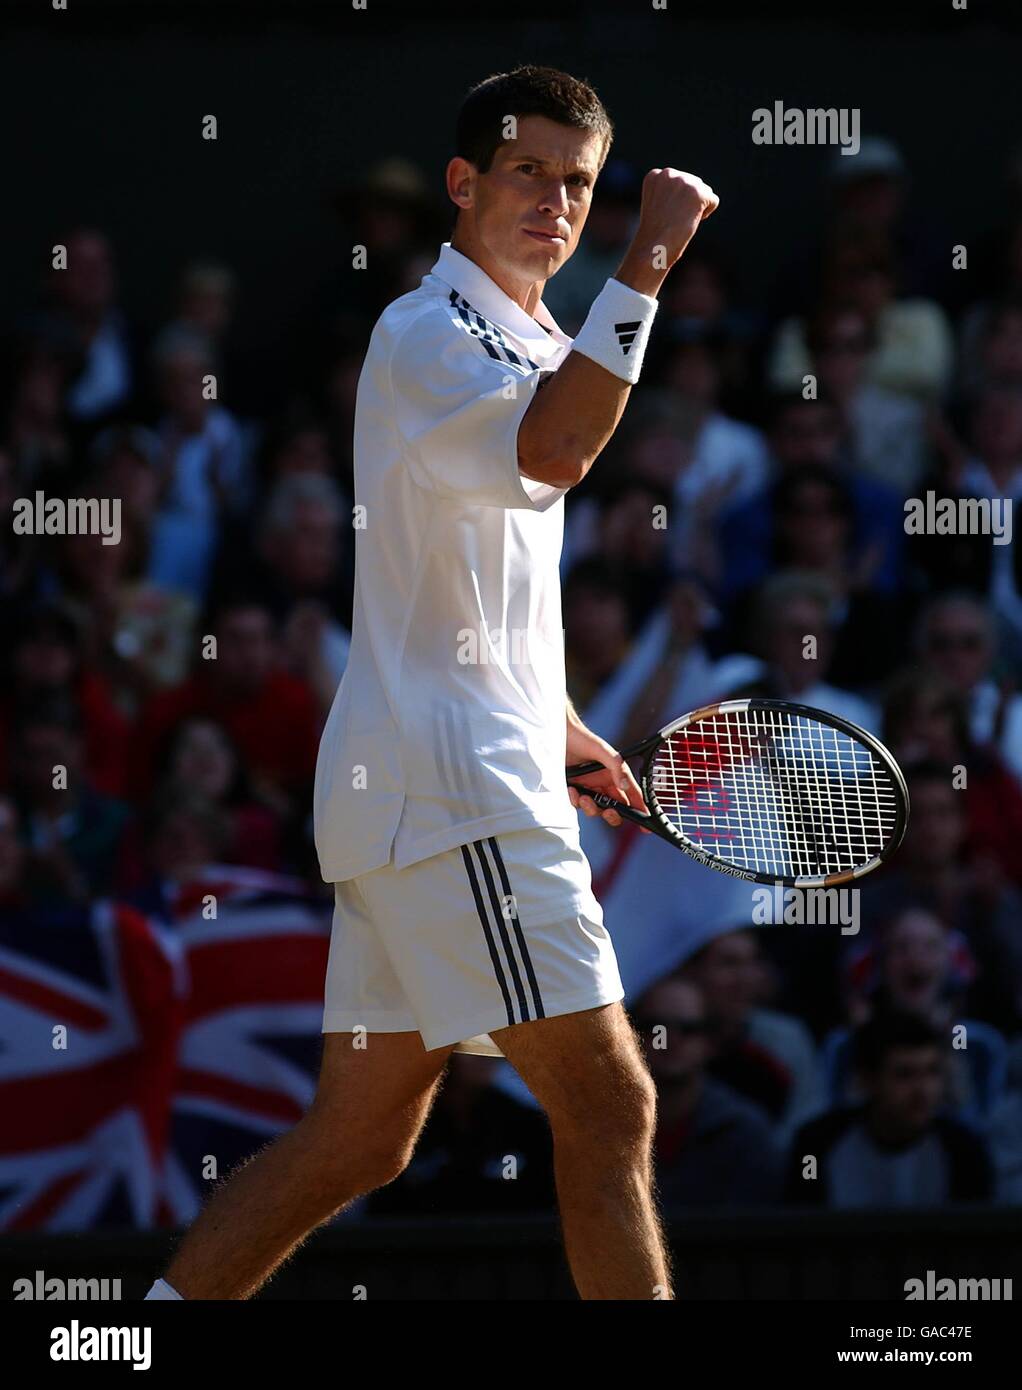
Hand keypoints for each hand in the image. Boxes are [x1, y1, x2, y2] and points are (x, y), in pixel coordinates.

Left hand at [565, 711, 649, 830]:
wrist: (558, 735)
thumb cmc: (582, 739)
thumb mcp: (602, 750)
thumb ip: (616, 767)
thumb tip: (624, 786)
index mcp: (615, 775)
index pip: (632, 796)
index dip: (640, 811)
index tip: (646, 826)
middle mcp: (603, 784)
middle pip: (615, 809)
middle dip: (612, 815)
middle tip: (608, 811)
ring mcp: (588, 788)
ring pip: (595, 810)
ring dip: (591, 807)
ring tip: (583, 796)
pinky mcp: (573, 790)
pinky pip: (577, 804)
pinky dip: (574, 801)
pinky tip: (571, 789)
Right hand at [618, 168, 718, 293]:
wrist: (653, 247)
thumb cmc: (654, 233)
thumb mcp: (656, 204)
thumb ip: (669, 190)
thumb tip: (687, 192)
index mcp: (655, 175)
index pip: (678, 181)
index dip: (676, 201)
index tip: (665, 214)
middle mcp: (669, 174)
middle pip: (693, 183)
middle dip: (689, 202)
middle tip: (674, 219)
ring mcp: (684, 182)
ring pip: (704, 191)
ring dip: (697, 207)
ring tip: (680, 220)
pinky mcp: (698, 193)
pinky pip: (713, 200)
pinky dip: (706, 213)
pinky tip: (690, 221)